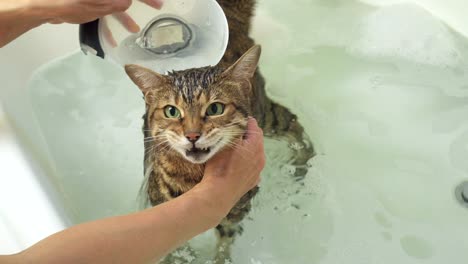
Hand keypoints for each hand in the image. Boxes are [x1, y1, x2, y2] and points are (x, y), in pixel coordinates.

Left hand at [45, 0, 163, 24]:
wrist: (43, 6)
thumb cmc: (69, 2)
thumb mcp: (98, 4)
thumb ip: (115, 3)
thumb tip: (128, 3)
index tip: (160, 4)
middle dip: (142, 1)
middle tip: (157, 8)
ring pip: (117, 4)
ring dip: (125, 17)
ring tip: (135, 30)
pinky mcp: (89, 2)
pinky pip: (105, 10)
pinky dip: (109, 23)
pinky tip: (113, 39)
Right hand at [196, 118, 265, 218]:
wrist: (218, 193)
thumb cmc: (220, 166)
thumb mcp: (224, 142)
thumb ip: (233, 130)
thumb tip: (237, 122)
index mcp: (256, 145)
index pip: (254, 127)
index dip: (245, 121)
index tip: (238, 118)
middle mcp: (261, 157)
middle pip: (256, 140)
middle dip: (247, 135)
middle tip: (235, 131)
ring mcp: (258, 171)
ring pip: (254, 154)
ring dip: (247, 149)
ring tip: (234, 148)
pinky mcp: (253, 181)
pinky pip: (251, 167)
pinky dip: (246, 163)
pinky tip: (236, 164)